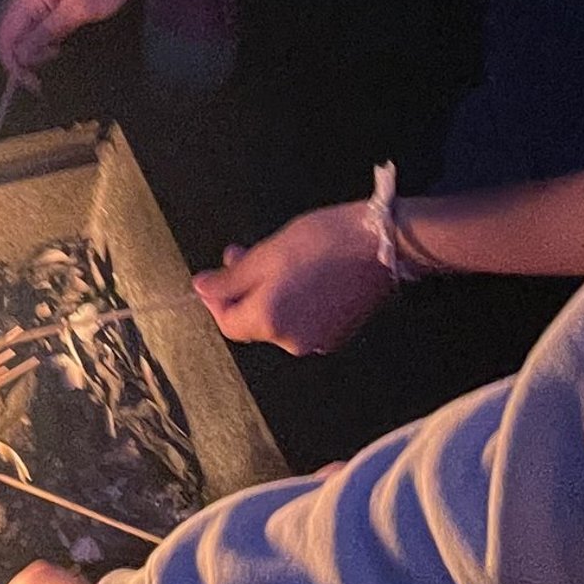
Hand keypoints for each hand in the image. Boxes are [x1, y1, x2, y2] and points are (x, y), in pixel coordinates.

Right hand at [0, 0, 145, 81]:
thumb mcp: (79, 10)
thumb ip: (46, 33)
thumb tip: (21, 56)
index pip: (3, 35)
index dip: (13, 64)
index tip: (33, 84)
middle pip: (4, 30)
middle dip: (18, 57)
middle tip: (42, 73)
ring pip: (16, 25)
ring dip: (28, 46)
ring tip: (53, 56)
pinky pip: (30, 16)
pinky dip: (36, 34)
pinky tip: (54, 42)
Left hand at [193, 201, 395, 354]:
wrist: (382, 244)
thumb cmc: (324, 242)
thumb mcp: (267, 254)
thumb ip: (231, 278)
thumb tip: (201, 289)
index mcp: (269, 321)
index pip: (228, 323)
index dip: (217, 299)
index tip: (217, 275)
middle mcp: (292, 340)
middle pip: (254, 321)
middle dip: (245, 289)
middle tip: (245, 254)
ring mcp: (318, 341)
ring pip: (279, 320)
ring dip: (270, 293)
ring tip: (279, 260)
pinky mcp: (338, 334)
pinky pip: (304, 321)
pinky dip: (296, 302)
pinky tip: (305, 275)